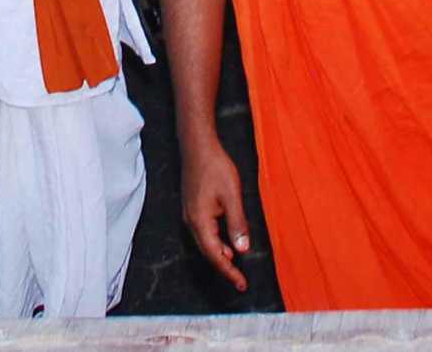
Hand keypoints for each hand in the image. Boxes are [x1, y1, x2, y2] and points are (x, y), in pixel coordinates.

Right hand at [181, 135, 253, 291]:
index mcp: (200, 221)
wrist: (197, 146)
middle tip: (240, 280)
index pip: (215, 254)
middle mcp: (191, 221)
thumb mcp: (232, 196)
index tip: (241, 284)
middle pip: (208, 252)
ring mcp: (190, 215)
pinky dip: (216, 242)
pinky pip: (204, 233)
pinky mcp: (192, 208)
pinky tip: (226, 242)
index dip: (228, 271)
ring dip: (220, 255)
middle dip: (224, 267)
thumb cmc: (215, 167)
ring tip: (235, 265)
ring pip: (205, 243)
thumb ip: (237, 224)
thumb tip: (242, 249)